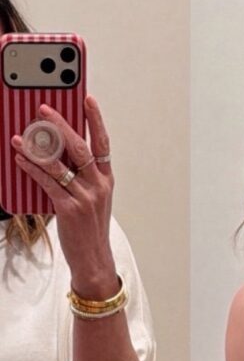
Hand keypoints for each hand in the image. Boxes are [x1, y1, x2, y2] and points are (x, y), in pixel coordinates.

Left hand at [13, 95, 116, 295]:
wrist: (94, 261)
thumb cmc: (90, 230)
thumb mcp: (93, 199)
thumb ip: (81, 176)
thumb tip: (55, 154)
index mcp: (105, 181)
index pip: (102, 144)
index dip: (96, 120)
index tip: (87, 99)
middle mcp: (98, 186)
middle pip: (79, 147)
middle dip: (60, 125)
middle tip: (44, 108)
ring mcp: (85, 198)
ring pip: (60, 164)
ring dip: (38, 146)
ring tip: (21, 135)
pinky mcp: (69, 209)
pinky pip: (47, 183)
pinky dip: (32, 168)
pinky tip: (20, 159)